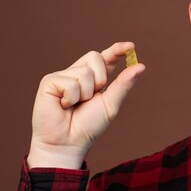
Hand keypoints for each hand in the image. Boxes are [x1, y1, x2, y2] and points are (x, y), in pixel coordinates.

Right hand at [27, 42, 144, 168]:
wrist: (67, 143)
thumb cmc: (88, 126)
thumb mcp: (111, 105)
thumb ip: (123, 84)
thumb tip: (141, 66)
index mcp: (94, 78)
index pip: (106, 58)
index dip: (117, 50)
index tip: (131, 46)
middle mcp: (77, 73)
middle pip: (94, 56)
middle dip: (100, 78)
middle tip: (91, 98)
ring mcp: (63, 77)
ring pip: (84, 72)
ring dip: (85, 93)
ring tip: (74, 105)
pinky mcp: (49, 82)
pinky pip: (69, 82)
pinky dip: (71, 97)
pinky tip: (63, 106)